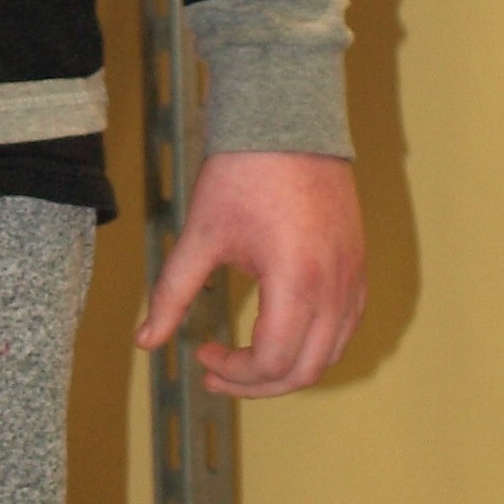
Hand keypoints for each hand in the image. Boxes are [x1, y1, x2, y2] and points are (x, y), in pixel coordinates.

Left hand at [136, 149, 366, 395]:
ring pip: (331, 354)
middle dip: (258, 383)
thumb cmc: (242, 174)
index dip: (234, 373)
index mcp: (296, 282)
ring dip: (289, 368)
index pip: (272, 362)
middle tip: (218, 372)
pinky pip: (345, 327)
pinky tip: (279, 334)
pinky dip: (315, 344)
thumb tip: (144, 340)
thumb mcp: (200, 235)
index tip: (201, 355)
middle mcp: (335, 288)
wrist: (286, 120)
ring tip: (246, 360)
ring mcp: (353, 279)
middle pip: (306, 371)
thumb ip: (172, 293)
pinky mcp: (359, 267)